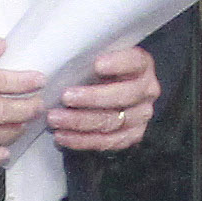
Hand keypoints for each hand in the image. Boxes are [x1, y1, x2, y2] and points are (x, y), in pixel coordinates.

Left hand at [46, 39, 160, 151]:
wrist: (107, 94)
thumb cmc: (96, 72)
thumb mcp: (95, 58)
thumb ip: (84, 59)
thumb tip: (54, 66)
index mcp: (142, 65)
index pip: (135, 62)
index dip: (118, 63)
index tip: (97, 65)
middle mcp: (147, 90)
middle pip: (124, 96)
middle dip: (92, 97)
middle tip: (65, 97)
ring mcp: (141, 115)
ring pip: (113, 122)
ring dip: (80, 122)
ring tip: (55, 119)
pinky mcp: (132, 136)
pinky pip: (107, 142)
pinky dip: (82, 140)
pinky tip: (63, 136)